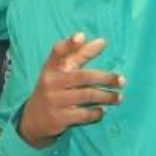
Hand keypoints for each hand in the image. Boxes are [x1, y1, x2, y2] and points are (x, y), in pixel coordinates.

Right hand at [17, 33, 121, 147]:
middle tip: (122, 80)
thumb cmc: (54, 89)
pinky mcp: (59, 118)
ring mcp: (54, 101)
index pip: (58, 52)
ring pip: (86, 96)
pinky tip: (103, 111)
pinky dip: (96, 113)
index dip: (69, 44)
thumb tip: (102, 41)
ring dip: (106, 97)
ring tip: (119, 98)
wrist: (34, 120)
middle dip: (105, 78)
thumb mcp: (62, 72)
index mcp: (51, 68)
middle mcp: (51, 82)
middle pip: (82, 76)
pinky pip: (83, 114)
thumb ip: (80, 55)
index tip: (81, 36)